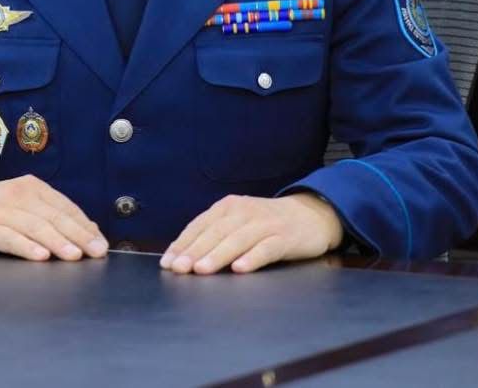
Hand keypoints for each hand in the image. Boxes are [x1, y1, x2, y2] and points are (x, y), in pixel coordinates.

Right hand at [0, 174, 108, 260]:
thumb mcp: (22, 204)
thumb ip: (50, 215)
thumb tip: (87, 231)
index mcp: (32, 187)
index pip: (64, 207)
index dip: (84, 225)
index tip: (102, 242)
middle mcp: (18, 195)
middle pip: (53, 216)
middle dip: (78, 235)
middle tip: (97, 251)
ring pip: (34, 226)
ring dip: (57, 241)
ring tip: (74, 255)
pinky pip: (7, 237)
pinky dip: (25, 246)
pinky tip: (39, 256)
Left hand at [160, 193, 342, 274]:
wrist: (310, 214)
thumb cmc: (266, 223)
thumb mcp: (238, 222)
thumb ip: (215, 235)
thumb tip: (183, 256)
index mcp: (228, 207)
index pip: (200, 225)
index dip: (183, 244)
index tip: (167, 262)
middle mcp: (244, 212)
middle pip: (215, 233)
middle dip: (195, 251)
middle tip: (179, 269)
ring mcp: (265, 224)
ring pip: (237, 240)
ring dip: (217, 255)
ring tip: (201, 270)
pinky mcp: (285, 237)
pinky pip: (266, 248)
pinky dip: (252, 258)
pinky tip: (240, 269)